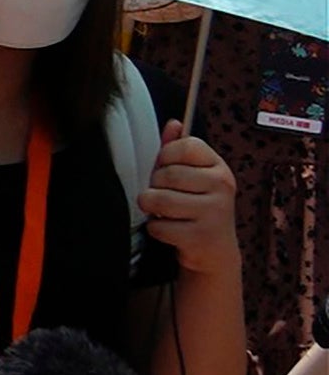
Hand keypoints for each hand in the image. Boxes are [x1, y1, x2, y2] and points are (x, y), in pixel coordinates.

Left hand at [148, 126, 239, 266]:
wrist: (214, 250)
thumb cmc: (197, 208)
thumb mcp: (192, 176)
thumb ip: (178, 150)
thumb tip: (174, 123)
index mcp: (219, 167)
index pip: (185, 145)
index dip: (165, 157)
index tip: (168, 169)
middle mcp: (222, 185)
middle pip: (167, 174)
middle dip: (156, 187)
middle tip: (167, 197)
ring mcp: (214, 211)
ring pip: (159, 199)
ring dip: (152, 209)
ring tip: (165, 213)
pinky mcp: (201, 236)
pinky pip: (158, 226)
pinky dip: (157, 230)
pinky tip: (172, 230)